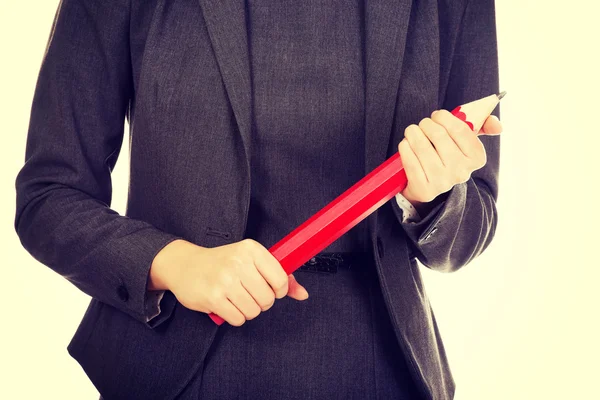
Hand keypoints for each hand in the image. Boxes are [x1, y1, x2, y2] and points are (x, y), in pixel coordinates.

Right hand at [149, 239, 308, 325]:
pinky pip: (238, 319)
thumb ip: (280, 276)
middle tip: (248, 294)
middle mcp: (239, 262)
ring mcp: (225, 280)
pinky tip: (227, 305)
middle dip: (261, 302)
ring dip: (248, 310)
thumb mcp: (251, 261)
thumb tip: (303, 294)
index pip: (281, 279)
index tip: (269, 287)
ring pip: (254, 311)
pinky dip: (235, 317)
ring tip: (237, 299)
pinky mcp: (214, 297)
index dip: (278, 290)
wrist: (184, 265)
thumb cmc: (222, 263)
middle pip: (268, 299)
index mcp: (251, 249)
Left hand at [397, 109, 502, 210]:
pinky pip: (410, 160)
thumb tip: (498, 125)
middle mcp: (462, 172)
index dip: (444, 117)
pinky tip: (406, 145)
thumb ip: (482, 125)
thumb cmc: (447, 154)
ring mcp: (442, 183)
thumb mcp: (465, 141)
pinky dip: (404, 148)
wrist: (429, 184)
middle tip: (422, 125)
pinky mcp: (424, 190)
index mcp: (476, 158)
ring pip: (421, 146)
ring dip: (412, 133)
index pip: (459, 128)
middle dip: (426, 124)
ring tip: (412, 132)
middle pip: (438, 134)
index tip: (437, 115)